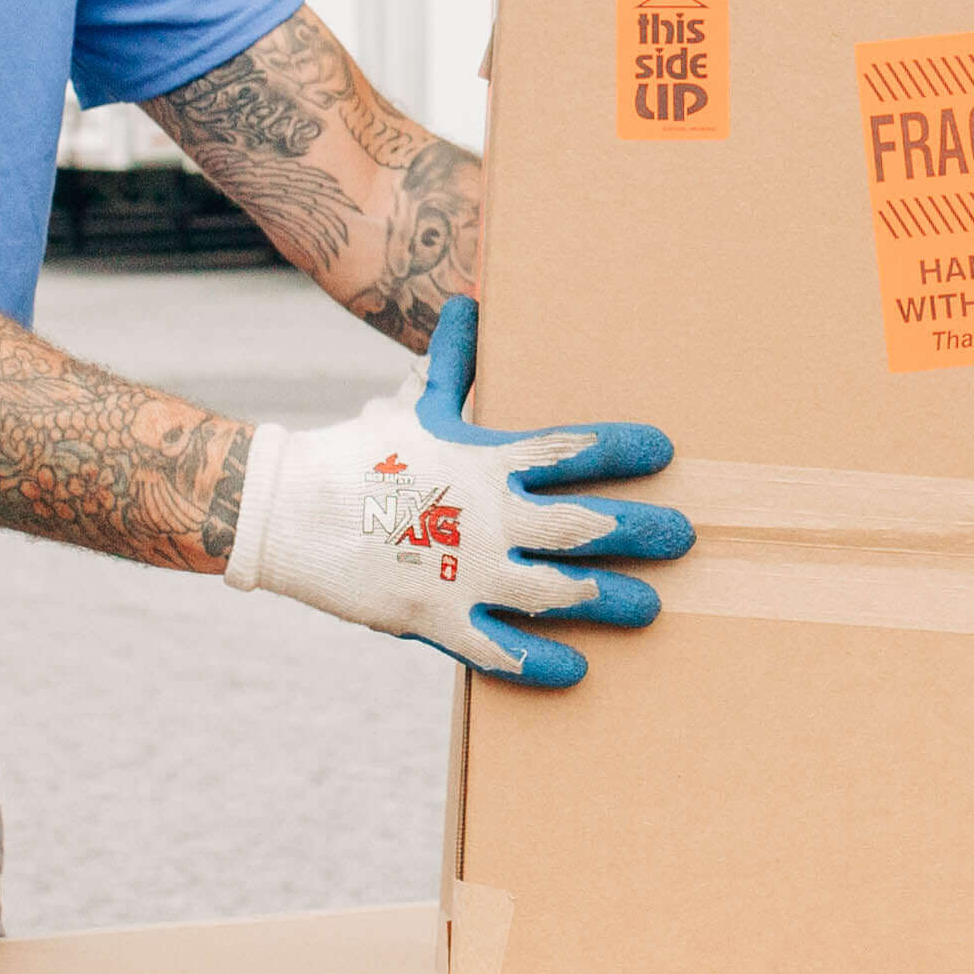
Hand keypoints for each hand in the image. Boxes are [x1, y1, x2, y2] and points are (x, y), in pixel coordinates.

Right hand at [220, 299, 691, 685]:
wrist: (288, 512)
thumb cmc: (359, 456)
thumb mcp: (412, 405)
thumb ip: (450, 363)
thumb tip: (465, 302)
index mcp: (485, 462)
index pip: (570, 449)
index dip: (622, 448)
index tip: (666, 451)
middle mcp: (486, 517)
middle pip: (583, 525)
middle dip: (642, 531)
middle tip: (685, 537)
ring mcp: (464, 573)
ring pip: (557, 593)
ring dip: (610, 600)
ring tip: (653, 609)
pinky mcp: (437, 620)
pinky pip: (501, 651)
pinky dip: (542, 663)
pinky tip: (579, 671)